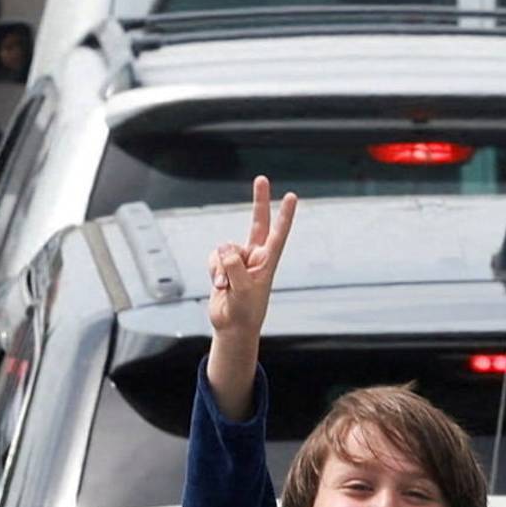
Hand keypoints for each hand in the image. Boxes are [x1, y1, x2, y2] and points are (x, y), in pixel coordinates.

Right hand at [207, 177, 296, 339]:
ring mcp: (238, 260)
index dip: (285, 215)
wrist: (232, 327)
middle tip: (262, 179)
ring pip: (224, 249)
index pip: (279, 233)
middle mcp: (255, 256)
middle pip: (257, 222)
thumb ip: (234, 265)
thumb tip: (223, 246)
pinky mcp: (223, 266)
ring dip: (221, 268)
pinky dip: (213, 270)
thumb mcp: (244, 289)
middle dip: (259, 201)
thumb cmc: (246, 311)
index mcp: (268, 261)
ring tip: (226, 287)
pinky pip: (213, 258)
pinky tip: (218, 285)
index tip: (292, 196)